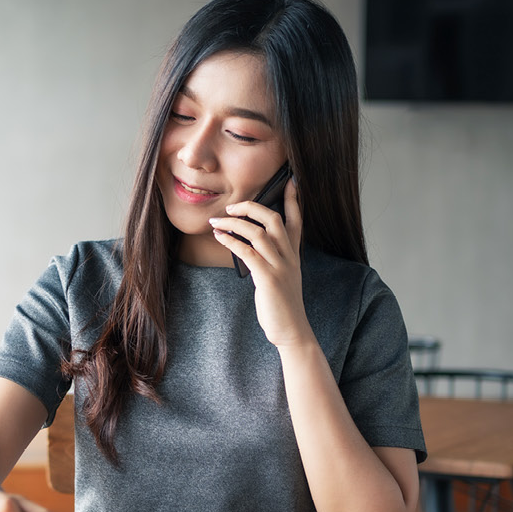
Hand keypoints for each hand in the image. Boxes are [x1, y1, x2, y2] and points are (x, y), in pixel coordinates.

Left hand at [210, 178, 314, 348]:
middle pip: (274, 219)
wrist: (292, 331)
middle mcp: (290, 257)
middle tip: (232, 206)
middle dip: (252, 207)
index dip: (293, 199)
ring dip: (234, 223)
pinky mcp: (268, 278)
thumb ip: (271, 259)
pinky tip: (219, 236)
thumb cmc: (282, 305)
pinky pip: (248, 252)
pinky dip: (231, 240)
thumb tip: (249, 246)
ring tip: (216, 221)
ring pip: (258, 232)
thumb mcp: (282, 277)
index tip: (289, 180)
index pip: (297, 220)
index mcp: (294, 255)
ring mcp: (280, 267)